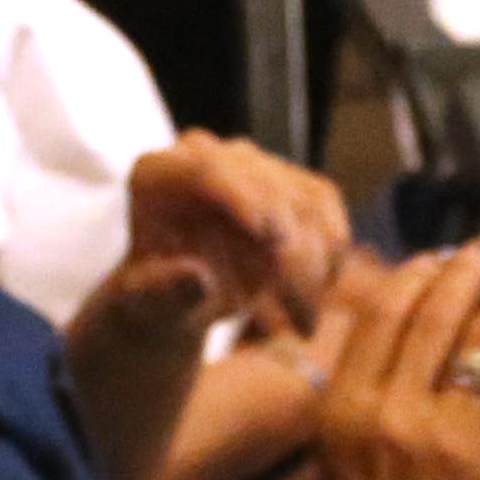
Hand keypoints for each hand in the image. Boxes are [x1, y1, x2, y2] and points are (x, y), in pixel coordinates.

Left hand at [113, 134, 347, 341]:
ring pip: (303, 199)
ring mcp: (248, 163)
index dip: (244, 197)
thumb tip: (194, 278)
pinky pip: (324, 204)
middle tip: (300, 318)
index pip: (207, 169)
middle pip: (265, 184)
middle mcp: (204, 155)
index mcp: (157, 174)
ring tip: (304, 324)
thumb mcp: (149, 305)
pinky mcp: (284, 179)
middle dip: (291, 251)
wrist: (179, 297)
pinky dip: (330, 252)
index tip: (274, 238)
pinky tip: (320, 295)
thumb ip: (163, 291)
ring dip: (314, 266)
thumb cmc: (158, 298)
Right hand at [304, 244, 479, 479]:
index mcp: (343, 404)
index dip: (421, 271)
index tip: (446, 254)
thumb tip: (395, 321)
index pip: (385, 311)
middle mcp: (389, 409)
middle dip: (474, 266)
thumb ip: (362, 389)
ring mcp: (444, 434)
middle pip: (437, 312)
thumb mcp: (340, 453)